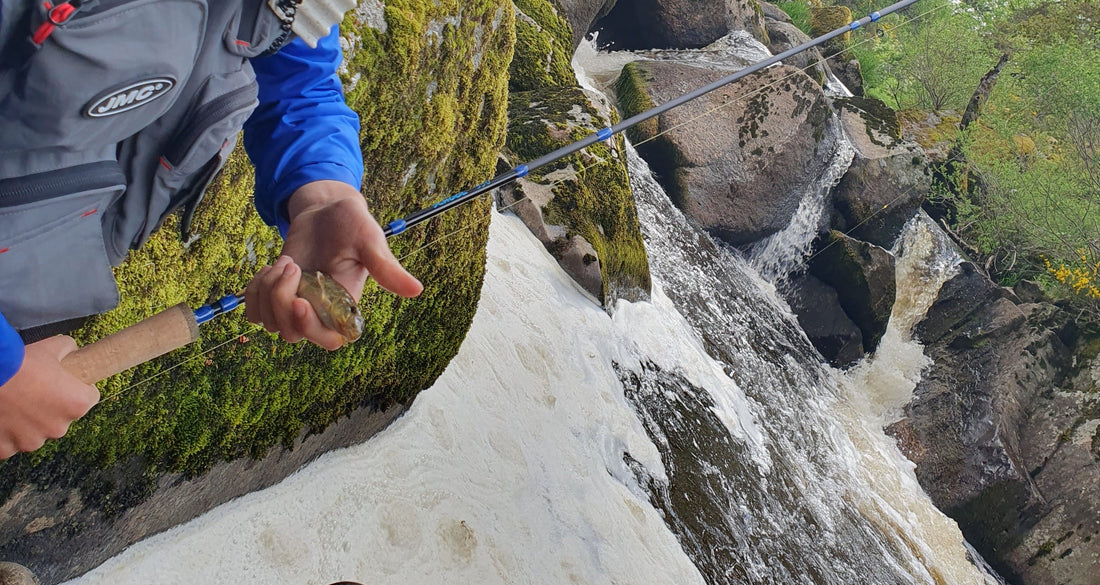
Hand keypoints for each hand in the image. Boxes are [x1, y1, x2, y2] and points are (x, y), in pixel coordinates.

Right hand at [0, 336, 99, 459]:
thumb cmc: (18, 363)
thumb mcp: (50, 347)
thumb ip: (69, 351)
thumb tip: (73, 352)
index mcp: (77, 404)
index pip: (89, 398)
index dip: (77, 388)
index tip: (65, 383)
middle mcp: (59, 428)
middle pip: (62, 417)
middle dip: (51, 406)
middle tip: (33, 390)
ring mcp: (32, 441)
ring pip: (36, 431)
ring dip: (29, 421)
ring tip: (13, 402)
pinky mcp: (8, 450)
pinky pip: (12, 442)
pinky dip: (7, 432)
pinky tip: (2, 415)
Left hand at [245, 180, 422, 349]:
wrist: (325, 209)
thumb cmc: (351, 223)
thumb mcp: (370, 241)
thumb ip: (387, 268)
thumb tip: (417, 290)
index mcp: (344, 305)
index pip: (328, 340)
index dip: (309, 328)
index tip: (298, 299)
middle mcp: (320, 310)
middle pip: (290, 332)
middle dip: (280, 300)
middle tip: (290, 264)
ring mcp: (296, 303)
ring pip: (268, 322)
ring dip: (266, 291)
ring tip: (283, 262)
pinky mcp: (276, 294)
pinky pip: (254, 310)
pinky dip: (253, 290)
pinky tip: (269, 268)